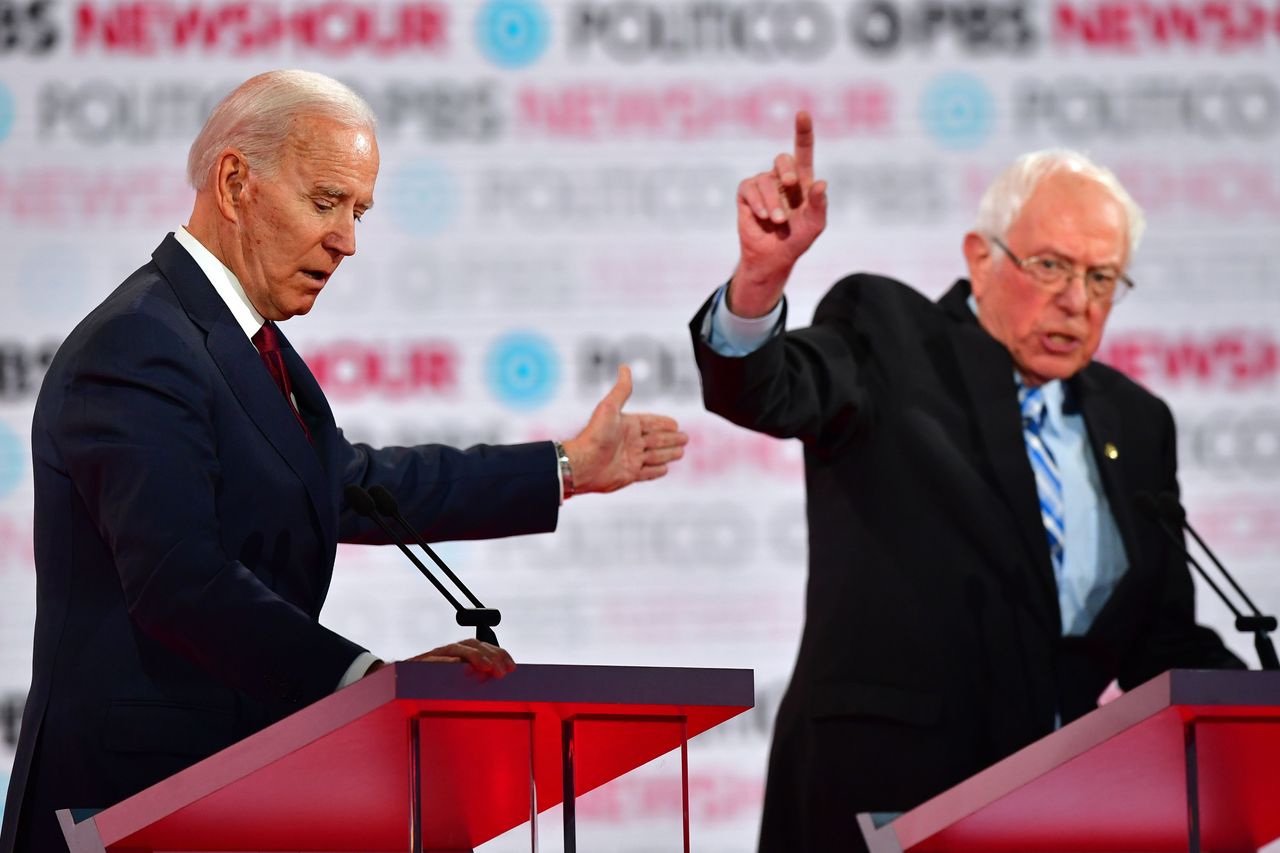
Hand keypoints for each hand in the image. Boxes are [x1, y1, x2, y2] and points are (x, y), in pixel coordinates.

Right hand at [366, 638, 515, 679]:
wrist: (393, 681)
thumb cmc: (425, 684)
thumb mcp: (450, 683)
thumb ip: (468, 681)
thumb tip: (491, 687)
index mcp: (458, 655)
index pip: (483, 647)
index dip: (499, 654)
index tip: (512, 667)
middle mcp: (448, 652)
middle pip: (474, 645)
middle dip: (491, 656)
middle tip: (503, 672)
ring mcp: (434, 656)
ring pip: (458, 649)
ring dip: (475, 657)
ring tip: (487, 668)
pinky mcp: (420, 664)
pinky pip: (434, 660)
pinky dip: (447, 662)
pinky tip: (459, 666)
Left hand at [563, 365, 687, 494]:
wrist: (583, 464)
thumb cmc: (595, 435)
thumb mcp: (610, 408)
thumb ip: (622, 390)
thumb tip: (624, 367)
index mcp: (628, 425)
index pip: (651, 423)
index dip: (664, 423)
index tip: (676, 424)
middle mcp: (630, 442)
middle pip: (657, 440)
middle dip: (672, 439)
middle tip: (685, 438)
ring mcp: (631, 459)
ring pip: (656, 456)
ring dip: (669, 454)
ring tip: (681, 453)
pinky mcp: (629, 475)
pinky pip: (648, 473)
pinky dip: (657, 471)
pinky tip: (665, 469)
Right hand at [730, 110, 827, 317]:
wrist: (773, 257)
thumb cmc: (797, 239)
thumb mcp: (815, 224)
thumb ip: (819, 204)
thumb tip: (821, 182)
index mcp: (801, 181)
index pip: (802, 151)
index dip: (803, 131)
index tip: (802, 113)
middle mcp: (780, 179)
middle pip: (782, 159)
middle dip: (787, 170)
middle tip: (791, 184)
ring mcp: (762, 186)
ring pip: (765, 180)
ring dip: (773, 201)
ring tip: (777, 221)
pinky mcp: (745, 195)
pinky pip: (749, 189)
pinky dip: (757, 203)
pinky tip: (764, 217)